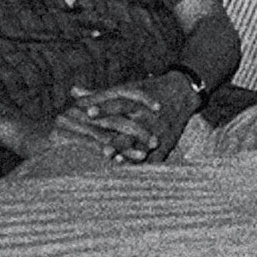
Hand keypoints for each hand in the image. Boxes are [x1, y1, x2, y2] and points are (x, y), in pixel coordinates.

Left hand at [64, 74, 198, 163]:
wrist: (183, 92)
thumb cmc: (147, 91)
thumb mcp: (127, 89)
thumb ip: (99, 94)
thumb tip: (73, 91)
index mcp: (136, 98)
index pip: (117, 100)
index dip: (102, 106)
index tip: (86, 110)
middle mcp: (146, 113)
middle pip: (128, 121)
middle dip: (114, 132)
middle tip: (100, 144)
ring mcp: (157, 128)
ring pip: (140, 140)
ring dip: (127, 148)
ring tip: (112, 155)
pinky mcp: (166, 142)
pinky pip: (154, 154)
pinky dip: (142, 161)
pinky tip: (128, 167)